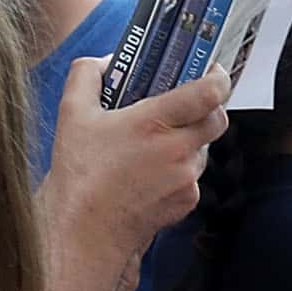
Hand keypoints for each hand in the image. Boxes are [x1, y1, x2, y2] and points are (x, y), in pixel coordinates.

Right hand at [44, 62, 227, 282]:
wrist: (84, 230)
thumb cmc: (79, 173)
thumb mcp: (72, 112)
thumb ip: (88, 74)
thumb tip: (107, 60)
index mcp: (154, 123)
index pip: (208, 93)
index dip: (218, 78)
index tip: (214, 71)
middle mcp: (177, 150)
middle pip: (218, 120)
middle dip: (209, 108)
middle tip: (188, 104)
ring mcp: (186, 179)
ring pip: (204, 149)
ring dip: (190, 141)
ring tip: (157, 144)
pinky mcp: (186, 202)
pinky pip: (193, 176)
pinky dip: (180, 169)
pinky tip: (151, 173)